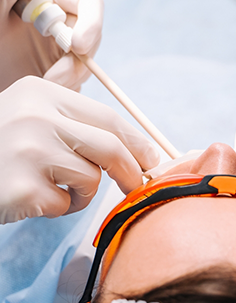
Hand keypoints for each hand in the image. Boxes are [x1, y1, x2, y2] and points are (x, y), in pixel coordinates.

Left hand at [0, 0, 102, 91]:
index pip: (91, 4)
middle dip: (78, 63)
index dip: (92, 25)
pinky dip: (64, 94)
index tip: (77, 46)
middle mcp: (60, 25)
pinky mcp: (55, 76)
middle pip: (92, 41)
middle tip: (52, 78)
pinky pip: (73, 87)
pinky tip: (42, 94)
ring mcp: (59, 52)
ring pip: (84, 68)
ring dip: (69, 81)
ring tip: (40, 85)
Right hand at [0, 76, 159, 223]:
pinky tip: (34, 199)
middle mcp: (35, 116)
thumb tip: (115, 111)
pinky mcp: (22, 188)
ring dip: (83, 193)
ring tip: (56, 190)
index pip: (108, 117)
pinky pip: (66, 204)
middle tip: (138, 185)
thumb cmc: (0, 147)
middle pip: (110, 147)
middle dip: (132, 171)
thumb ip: (67, 108)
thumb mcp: (26, 111)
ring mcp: (27, 151)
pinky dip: (60, 209)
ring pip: (91, 178)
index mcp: (42, 93)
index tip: (152, 158)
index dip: (138, 141)